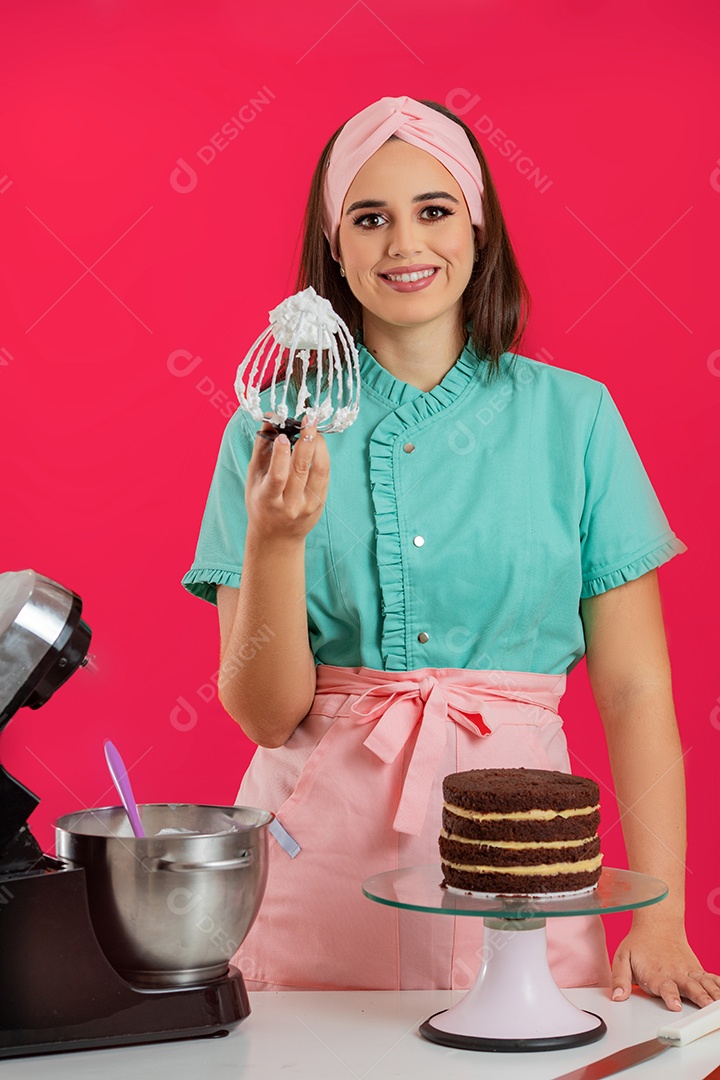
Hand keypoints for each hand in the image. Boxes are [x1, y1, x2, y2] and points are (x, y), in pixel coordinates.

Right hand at [245, 417, 329, 541]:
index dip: (281, 453)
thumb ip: (262, 448)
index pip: (278, 475)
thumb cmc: (261, 504)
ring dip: (319, 446)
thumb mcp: (255, 478)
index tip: (283, 434)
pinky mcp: (321, 503)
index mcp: (269, 499)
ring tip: (315, 428)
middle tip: (309, 419)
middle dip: (306, 440)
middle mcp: (290, 505)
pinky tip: (317, 444)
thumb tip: (270, 419)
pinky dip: (322, 456)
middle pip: (301, 469)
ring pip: (319, 470)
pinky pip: (325, 475)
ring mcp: (308, 505)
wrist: (277, 537)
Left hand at [611, 923, 719, 1009]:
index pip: (664, 985)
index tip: (675, 1005)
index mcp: (656, 973)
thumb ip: (620, 979)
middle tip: (707, 1006)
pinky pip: (711, 978)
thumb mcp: (622, 958)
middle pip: (689, 986)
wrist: (658, 924)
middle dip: (699, 997)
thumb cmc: (640, 944)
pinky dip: (719, 985)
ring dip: (712, 993)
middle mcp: (674, 973)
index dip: (670, 995)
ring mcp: (688, 972)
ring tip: (717, 1004)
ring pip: (703, 983)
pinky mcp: (697, 971)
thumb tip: (617, 996)